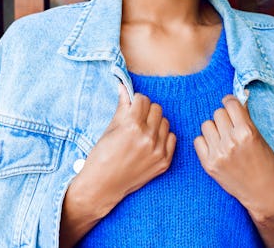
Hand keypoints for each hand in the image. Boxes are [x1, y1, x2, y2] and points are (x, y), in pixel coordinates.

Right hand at [70, 84, 175, 215]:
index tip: (131, 107)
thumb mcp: (110, 128)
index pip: (143, 99)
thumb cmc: (102, 156)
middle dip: (146, 111)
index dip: (135, 102)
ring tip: (143, 131)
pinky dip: (162, 137)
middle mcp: (148, 137)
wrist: (103, 186)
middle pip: (156, 108)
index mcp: (132, 125)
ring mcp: (158, 151)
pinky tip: (150, 142)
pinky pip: (171, 138)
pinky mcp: (164, 162)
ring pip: (165, 122)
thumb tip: (123, 86)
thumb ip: (122, 106)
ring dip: (155, 123)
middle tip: (137, 119)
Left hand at [193, 90, 273, 224]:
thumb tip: (237, 98)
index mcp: (246, 132)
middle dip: (224, 118)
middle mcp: (231, 141)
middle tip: (230, 127)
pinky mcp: (209, 164)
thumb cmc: (266, 163)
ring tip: (223, 138)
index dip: (231, 102)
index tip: (231, 105)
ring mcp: (218, 153)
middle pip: (217, 113)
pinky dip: (205, 142)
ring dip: (214, 129)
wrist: (263, 192)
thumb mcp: (259, 137)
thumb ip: (246, 118)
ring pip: (206, 125)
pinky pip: (198, 140)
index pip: (230, 104)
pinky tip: (216, 148)